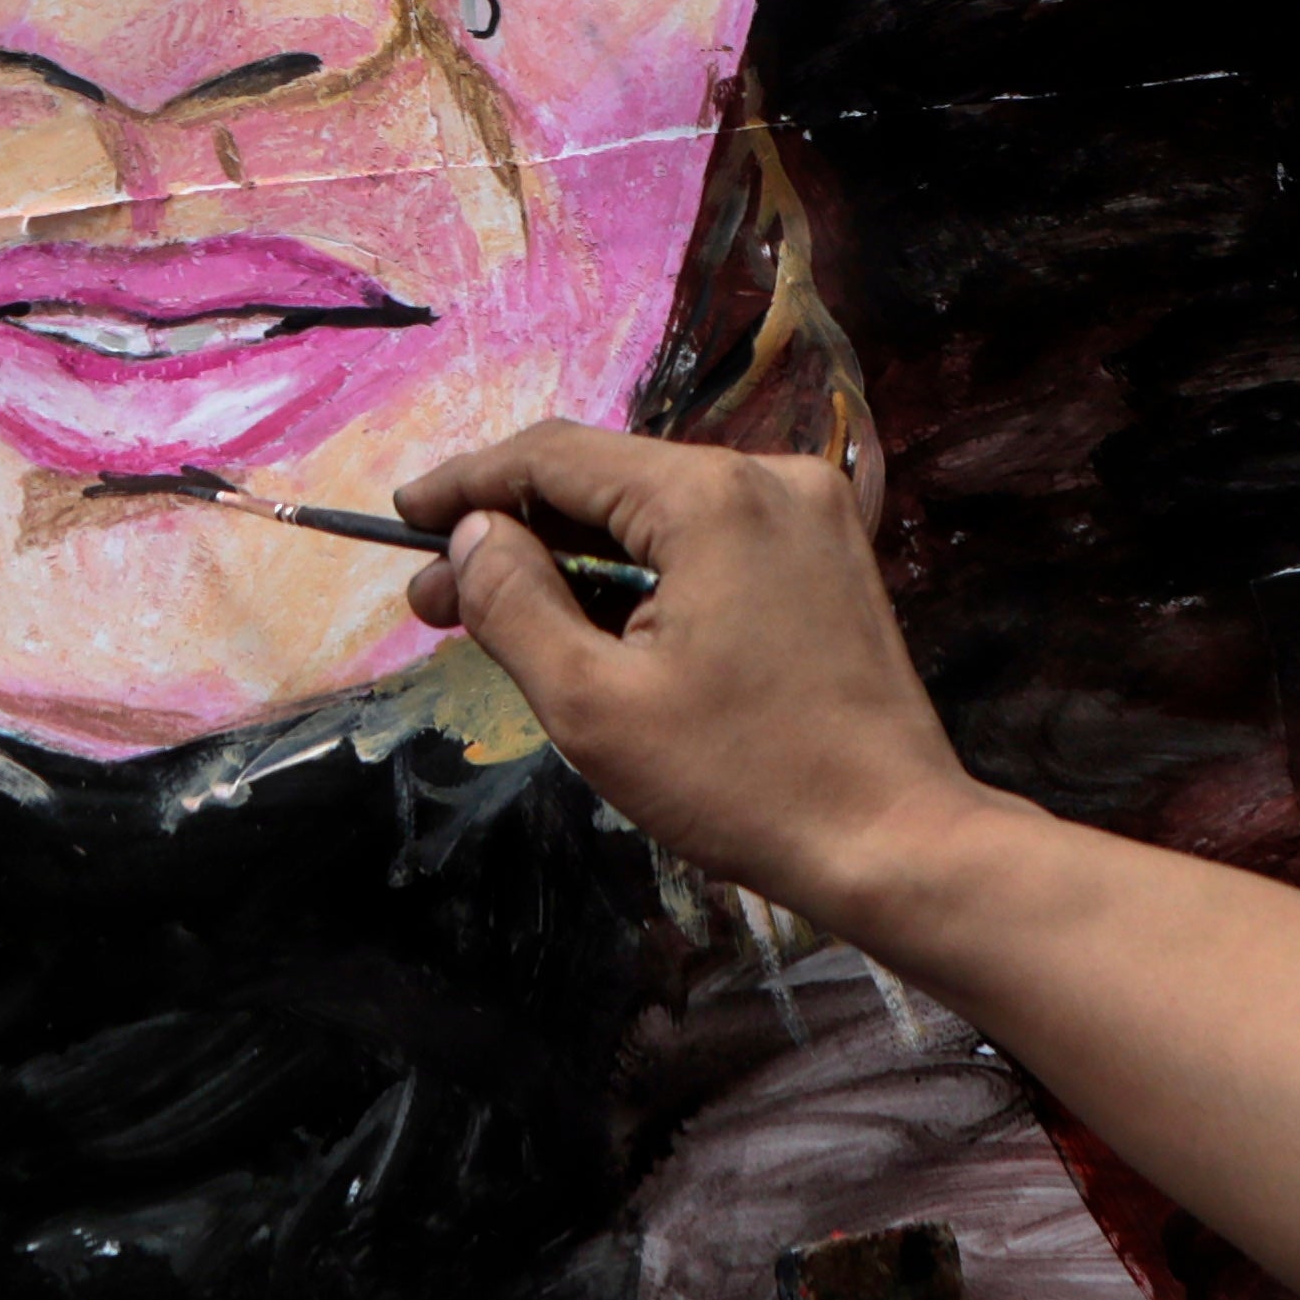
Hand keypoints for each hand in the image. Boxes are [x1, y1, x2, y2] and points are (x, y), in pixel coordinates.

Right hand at [396, 421, 998, 926]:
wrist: (898, 843)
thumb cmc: (743, 782)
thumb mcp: (596, 706)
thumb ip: (517, 605)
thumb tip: (473, 535)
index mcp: (710, 495)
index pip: (556, 456)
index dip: (468, 484)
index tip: (402, 517)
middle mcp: (766, 476)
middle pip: (607, 479)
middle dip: (515, 535)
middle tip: (437, 600)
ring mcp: (807, 513)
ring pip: (656, 511)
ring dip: (576, 558)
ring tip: (501, 619)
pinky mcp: (827, 557)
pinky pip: (707, 539)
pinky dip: (642, 571)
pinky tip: (593, 621)